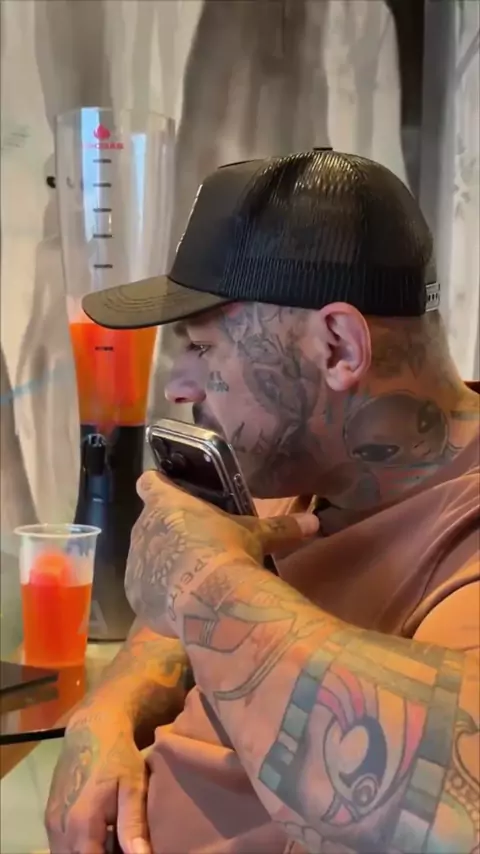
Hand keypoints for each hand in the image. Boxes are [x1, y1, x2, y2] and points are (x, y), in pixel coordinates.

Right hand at [45, 709, 150, 853]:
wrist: (92, 728)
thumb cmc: (118, 756)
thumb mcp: (133, 787)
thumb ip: (133, 826)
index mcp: (81, 825)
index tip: (128, 848)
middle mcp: (59, 828)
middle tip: (120, 842)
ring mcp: (51, 822)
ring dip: (87, 851)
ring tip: (110, 835)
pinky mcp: (50, 815)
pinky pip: (60, 843)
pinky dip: (78, 844)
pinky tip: (98, 831)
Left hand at [125, 470, 318, 632]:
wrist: (208, 598)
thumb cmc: (228, 551)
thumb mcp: (255, 535)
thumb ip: (280, 528)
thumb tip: (314, 522)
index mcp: (166, 503)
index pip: (150, 483)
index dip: (157, 487)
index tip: (166, 492)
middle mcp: (143, 528)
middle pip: (149, 524)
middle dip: (167, 534)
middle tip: (195, 547)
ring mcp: (135, 562)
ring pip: (145, 558)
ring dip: (161, 564)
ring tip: (191, 578)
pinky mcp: (134, 594)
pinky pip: (144, 590)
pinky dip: (158, 594)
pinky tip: (182, 602)